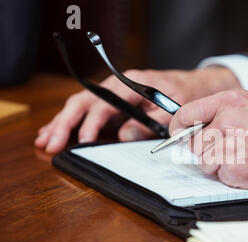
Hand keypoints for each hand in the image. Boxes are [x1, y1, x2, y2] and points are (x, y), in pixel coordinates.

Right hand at [34, 67, 239, 152]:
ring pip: (81, 106)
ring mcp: (114, 94)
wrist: (194, 86)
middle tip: (50, 143)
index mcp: (133, 83)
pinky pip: (89, 112)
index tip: (84, 141)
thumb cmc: (185, 95)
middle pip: (85, 102)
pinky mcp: (114, 104)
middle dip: (65, 123)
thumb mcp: (175, 109)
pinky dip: (72, 123)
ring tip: (44, 140)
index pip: (106, 102)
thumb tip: (123, 137)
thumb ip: (152, 123)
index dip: (93, 122)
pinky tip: (56, 132)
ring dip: (61, 123)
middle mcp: (118, 86)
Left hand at [169, 89, 247, 191]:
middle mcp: (226, 120)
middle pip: (194, 143)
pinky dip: (233, 177)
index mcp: (230, 101)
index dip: (180, 128)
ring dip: (220, 166)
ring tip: (246, 158)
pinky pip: (220, 177)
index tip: (180, 135)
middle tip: (232, 150)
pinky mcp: (236, 169)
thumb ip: (224, 113)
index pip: (185, 114)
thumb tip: (197, 128)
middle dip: (208, 151)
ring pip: (205, 162)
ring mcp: (230, 145)